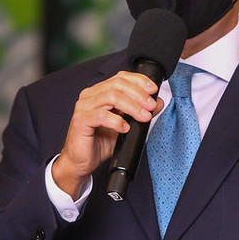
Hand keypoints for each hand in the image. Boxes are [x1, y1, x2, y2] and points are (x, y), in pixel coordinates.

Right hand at [53, 71, 162, 199]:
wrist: (82, 161)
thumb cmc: (100, 142)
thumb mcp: (126, 125)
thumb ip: (139, 112)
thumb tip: (157, 102)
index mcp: (99, 92)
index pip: (120, 77)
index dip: (139, 81)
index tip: (153, 89)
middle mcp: (90, 95)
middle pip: (117, 84)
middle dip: (139, 94)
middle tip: (151, 106)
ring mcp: (84, 107)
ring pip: (111, 97)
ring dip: (132, 106)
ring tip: (143, 117)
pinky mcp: (80, 120)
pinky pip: (101, 115)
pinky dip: (117, 121)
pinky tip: (125, 128)